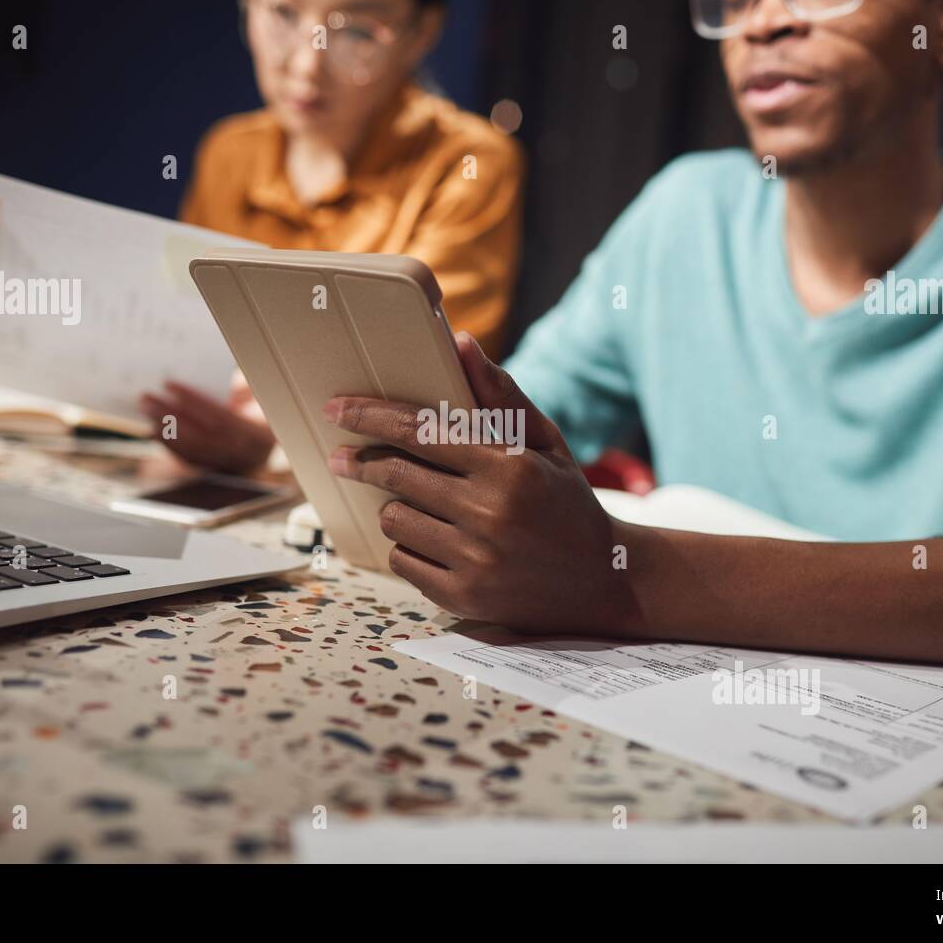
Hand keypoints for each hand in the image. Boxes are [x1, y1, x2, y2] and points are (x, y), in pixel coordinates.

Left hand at [139, 377, 274, 474]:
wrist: (279, 436)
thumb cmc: (265, 406)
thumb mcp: (257, 392)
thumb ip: (236, 387)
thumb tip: (199, 375)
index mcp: (262, 434)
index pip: (221, 417)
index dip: (193, 401)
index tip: (169, 384)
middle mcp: (248, 455)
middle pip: (202, 436)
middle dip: (171, 416)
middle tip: (147, 398)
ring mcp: (234, 466)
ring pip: (193, 450)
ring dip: (165, 430)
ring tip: (147, 409)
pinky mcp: (220, 470)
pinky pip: (191, 459)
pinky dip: (170, 444)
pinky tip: (155, 429)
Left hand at [323, 332, 641, 635]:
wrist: (604, 580)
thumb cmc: (568, 502)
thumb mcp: (546, 443)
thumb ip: (500, 396)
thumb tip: (460, 344)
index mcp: (510, 468)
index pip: (420, 432)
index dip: (371, 417)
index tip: (337, 409)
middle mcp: (489, 514)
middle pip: (396, 476)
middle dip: (361, 461)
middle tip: (342, 458)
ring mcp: (475, 560)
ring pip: (395, 521)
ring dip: (395, 508)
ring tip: (415, 505)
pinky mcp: (464, 598)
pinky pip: (404, 562)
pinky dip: (408, 547)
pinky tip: (431, 541)